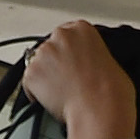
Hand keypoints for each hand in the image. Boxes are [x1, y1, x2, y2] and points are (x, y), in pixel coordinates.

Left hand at [15, 19, 134, 138]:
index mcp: (82, 29)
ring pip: (38, 65)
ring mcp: (43, 53)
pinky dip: (36, 94)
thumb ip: (93, 56)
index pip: (67, 34)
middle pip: (50, 47)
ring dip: (45, 78)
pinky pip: (29, 84)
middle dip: (55, 63)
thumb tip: (90, 65)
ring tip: (62, 93)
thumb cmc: (110, 91)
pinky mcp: (31, 72)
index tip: (71, 63)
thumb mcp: (110, 61)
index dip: (69, 53)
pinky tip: (52, 101)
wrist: (100, 109)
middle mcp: (60, 36)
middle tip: (67, 81)